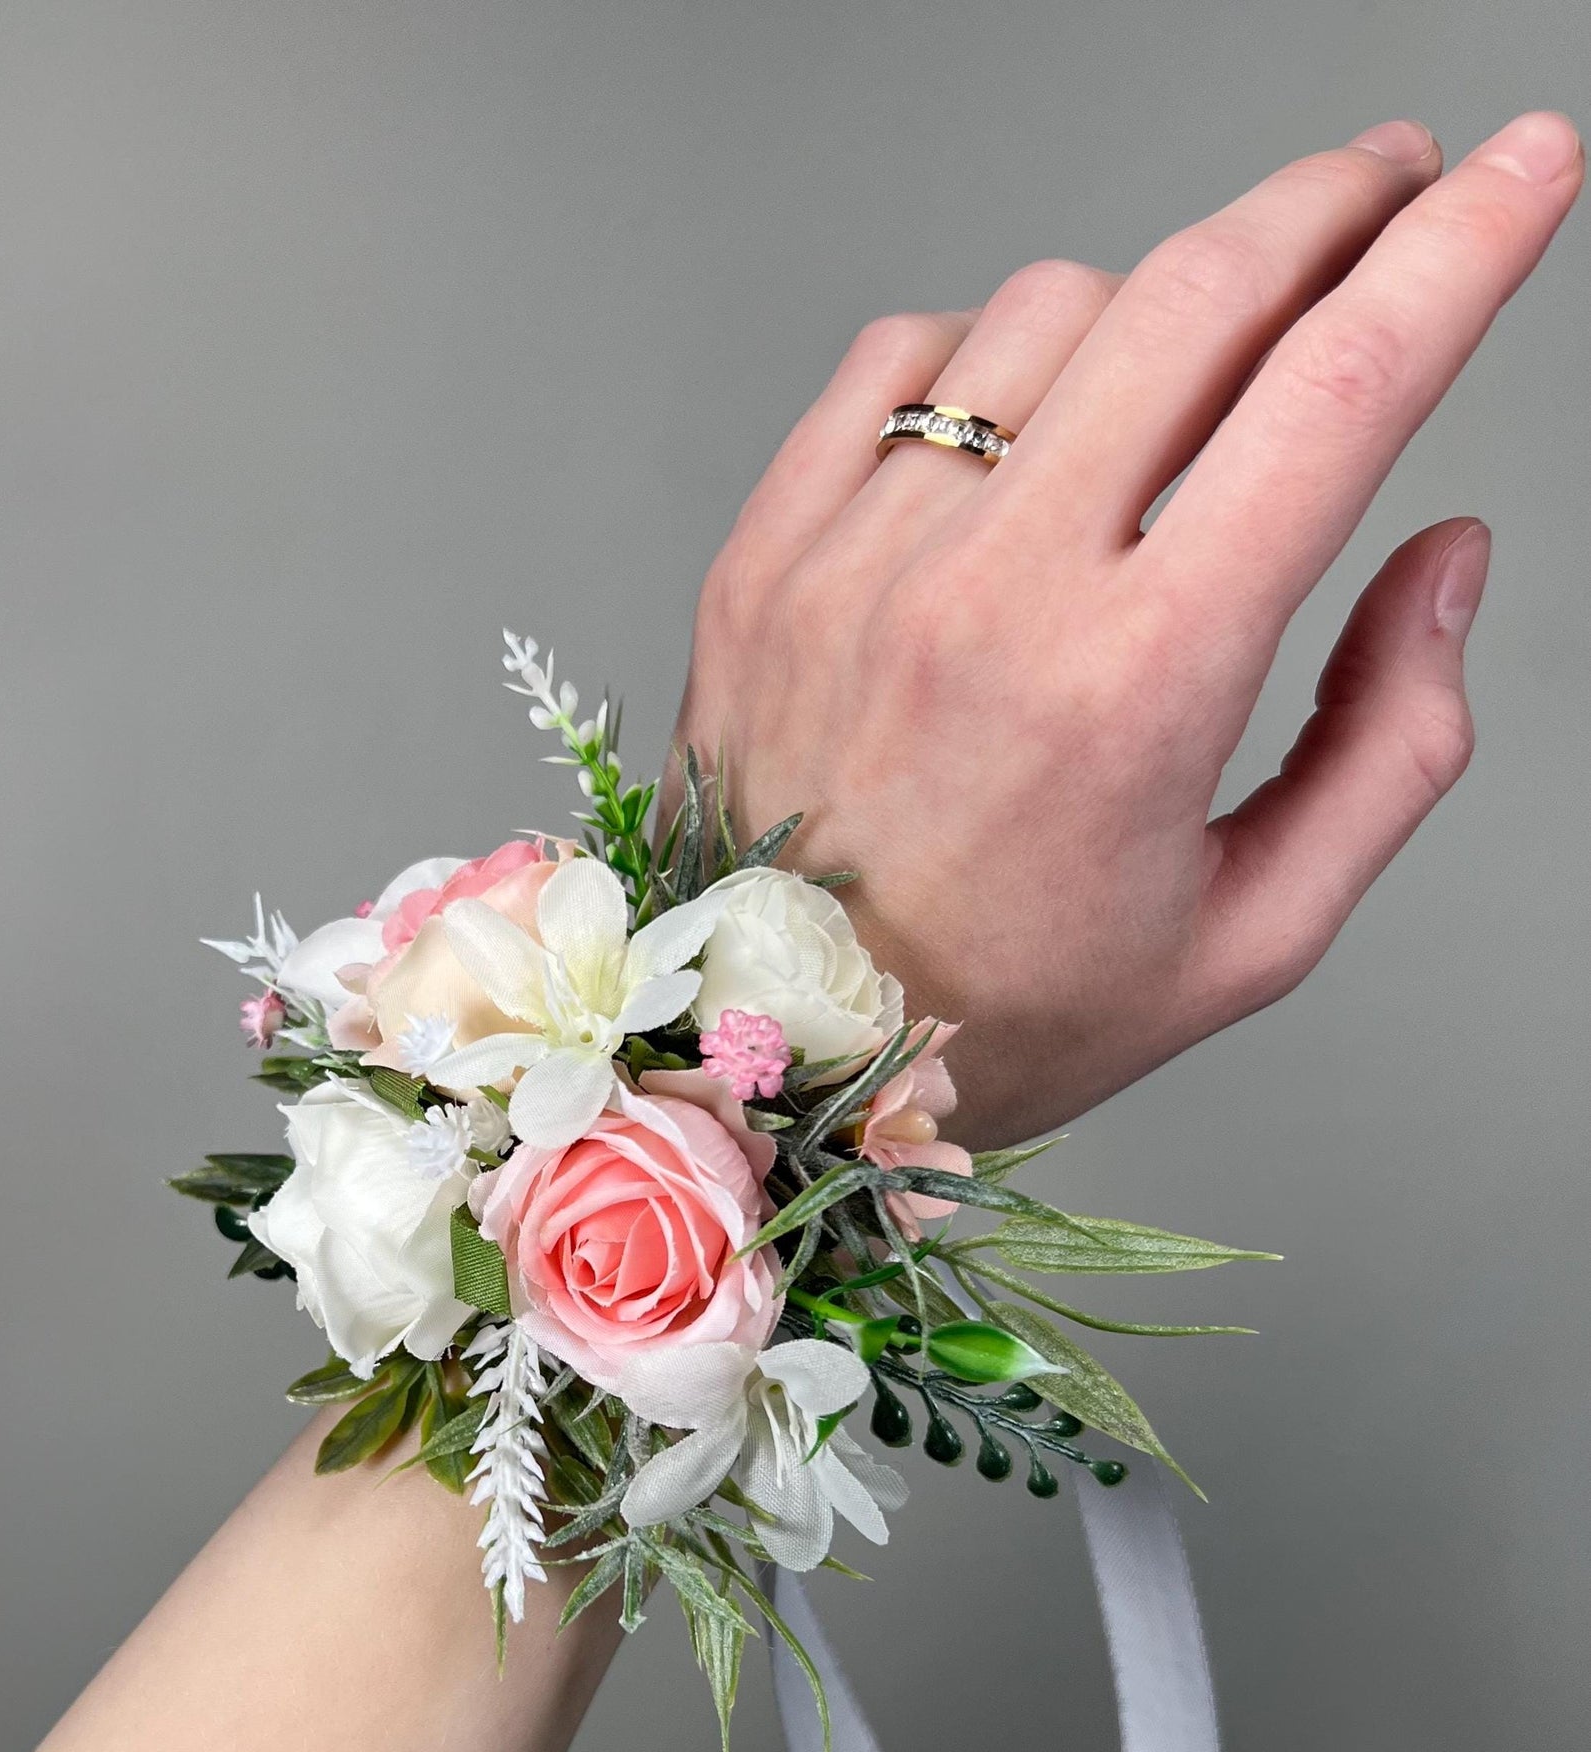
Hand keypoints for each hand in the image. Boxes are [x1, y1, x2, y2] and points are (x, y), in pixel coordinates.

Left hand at [674, 113, 1580, 1147]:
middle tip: (1393, 183)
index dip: (1462, 250)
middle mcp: (989, 597)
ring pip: (1051, 305)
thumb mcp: (1251, 936)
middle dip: (1332, 205)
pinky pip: (900, 358)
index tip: (1527, 169)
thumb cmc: (1008, 1013)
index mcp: (1135, 691)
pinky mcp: (764, 554)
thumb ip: (1388, 744)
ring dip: (1159, 302)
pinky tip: (1028, 421)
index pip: (1338, 394)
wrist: (776, 1054)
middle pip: (1199, 294)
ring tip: (1191, 373)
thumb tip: (1444, 553)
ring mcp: (858, 562)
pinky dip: (991, 351)